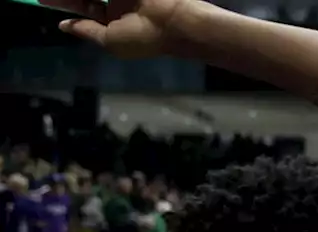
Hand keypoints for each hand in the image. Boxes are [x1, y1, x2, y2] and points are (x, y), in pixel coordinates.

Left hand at [40, 0, 187, 58]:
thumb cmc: (143, 37)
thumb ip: (86, 30)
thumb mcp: (109, 41)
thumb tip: (64, 25)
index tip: (41, 0)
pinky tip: (78, 0)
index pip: (83, 10)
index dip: (63, 5)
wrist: (175, 22)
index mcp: (113, 22)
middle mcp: (116, 5)